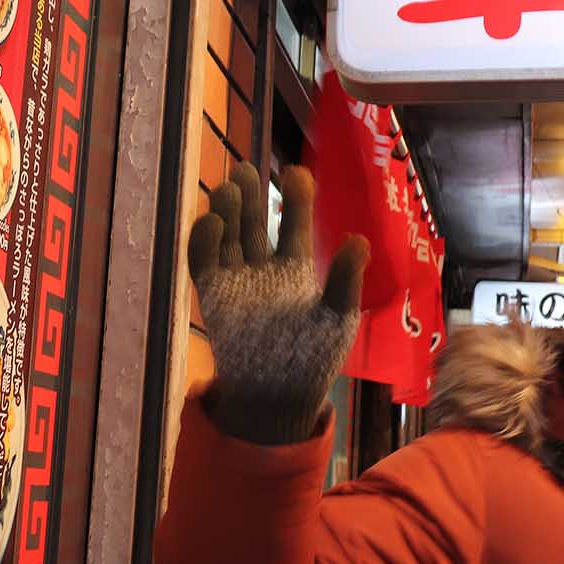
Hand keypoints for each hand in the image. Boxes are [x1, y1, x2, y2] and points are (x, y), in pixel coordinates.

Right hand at [188, 163, 368, 443]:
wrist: (277, 394)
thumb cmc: (312, 358)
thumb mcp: (337, 317)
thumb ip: (344, 279)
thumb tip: (359, 240)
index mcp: (295, 269)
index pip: (292, 224)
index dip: (295, 198)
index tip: (297, 173)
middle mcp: (263, 268)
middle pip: (253, 223)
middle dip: (250, 196)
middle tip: (247, 168)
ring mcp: (236, 280)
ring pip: (228, 236)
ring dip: (227, 210)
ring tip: (230, 186)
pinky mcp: (213, 294)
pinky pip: (204, 261)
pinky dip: (204, 241)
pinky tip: (211, 222)